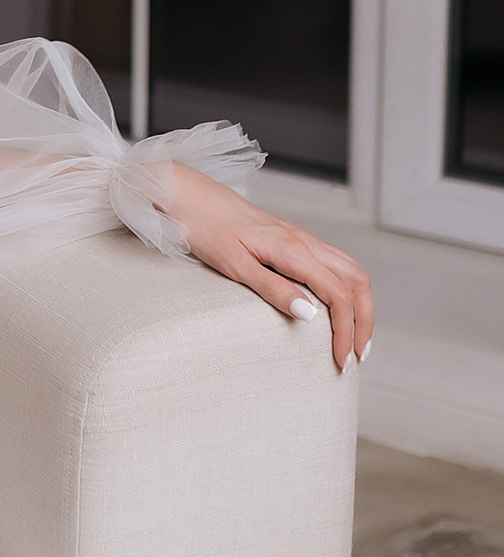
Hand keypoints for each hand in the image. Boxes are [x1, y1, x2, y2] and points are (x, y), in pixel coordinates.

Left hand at [169, 162, 371, 369]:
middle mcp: (304, 241)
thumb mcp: (234, 265)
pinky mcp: (293, 238)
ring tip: (355, 334)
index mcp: (293, 250)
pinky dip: (348, 287)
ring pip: (351, 270)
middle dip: (364, 320)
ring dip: (360, 303)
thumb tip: (310, 314)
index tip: (342, 360)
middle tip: (358, 354)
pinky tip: (337, 304)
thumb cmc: (206, 228)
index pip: (339, 296)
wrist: (190, 196)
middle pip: (357, 282)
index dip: (347, 331)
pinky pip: (336, 262)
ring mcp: (301, 238)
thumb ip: (273, 288)